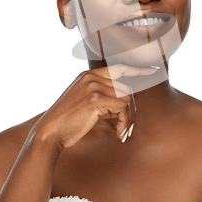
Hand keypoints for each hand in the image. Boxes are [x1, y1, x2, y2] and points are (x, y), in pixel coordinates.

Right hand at [31, 64, 157, 150]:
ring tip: (122, 132)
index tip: (152, 70)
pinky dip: (126, 122)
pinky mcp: (95, 100)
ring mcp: (93, 86)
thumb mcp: (86, 104)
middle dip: (131, 109)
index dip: (137, 70)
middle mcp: (91, 77)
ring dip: (129, 118)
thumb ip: (104, 99)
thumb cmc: (68, 122)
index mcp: (88, 75)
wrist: (49, 132)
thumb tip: (126, 104)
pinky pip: (123, 108)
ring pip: (127, 97)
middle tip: (127, 127)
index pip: (119, 68)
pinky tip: (119, 134)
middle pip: (126, 88)